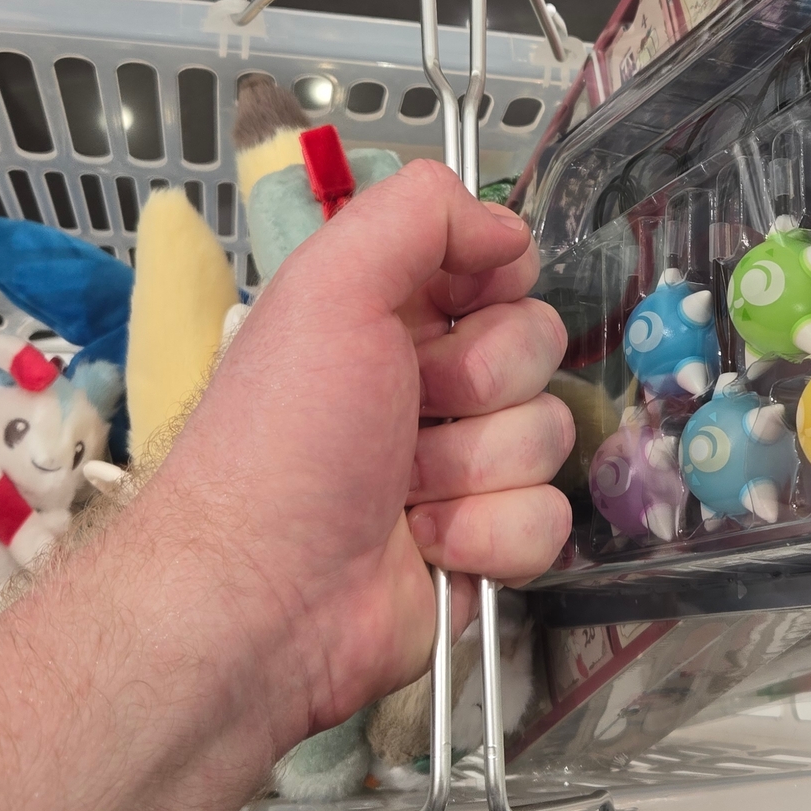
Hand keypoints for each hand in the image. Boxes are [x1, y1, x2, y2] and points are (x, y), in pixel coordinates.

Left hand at [156, 159, 572, 734]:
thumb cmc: (282, 438)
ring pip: (548, 436)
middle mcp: (427, 384)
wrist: (262, 597)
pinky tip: (426, 546)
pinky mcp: (484, 544)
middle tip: (408, 412)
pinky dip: (488, 535)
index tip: (447, 313)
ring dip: (472, 468)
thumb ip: (418, 213)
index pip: (499, 268)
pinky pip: (548, 519)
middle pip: (538, 348)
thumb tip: (509, 228)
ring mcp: (460, 467)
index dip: (490, 287)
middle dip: (478, 385)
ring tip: (401, 492)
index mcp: (388, 314)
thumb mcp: (329, 287)